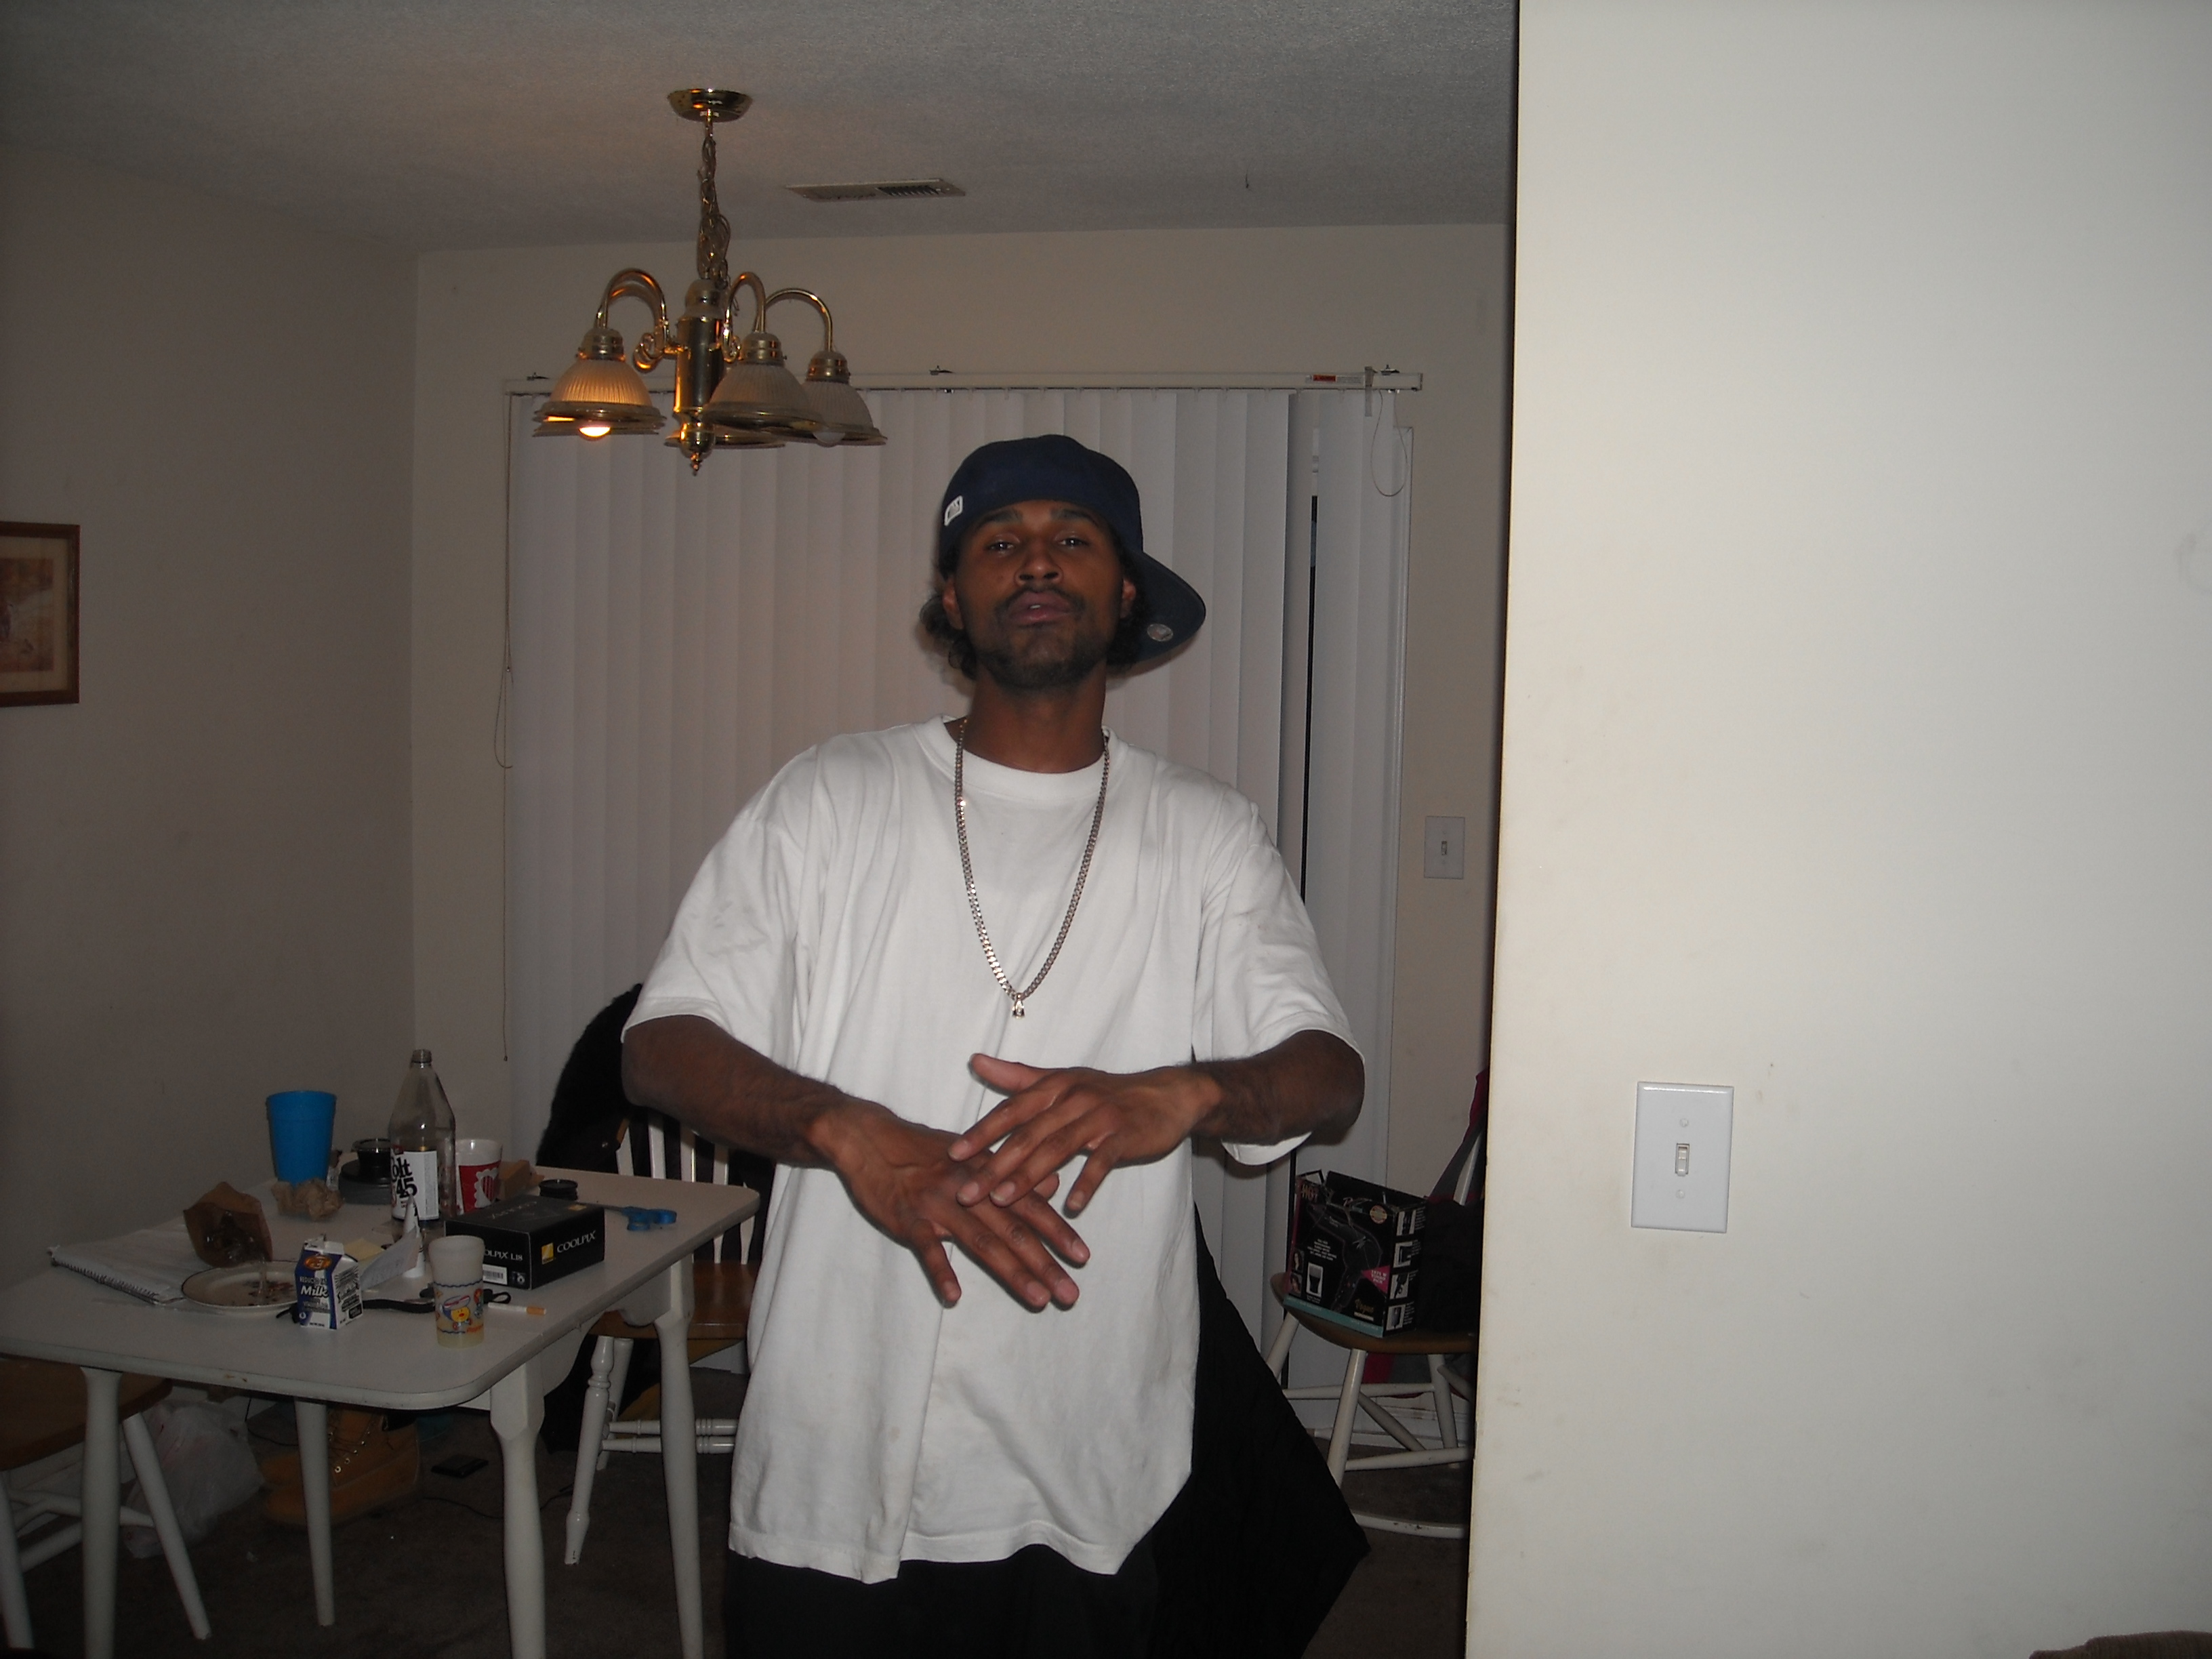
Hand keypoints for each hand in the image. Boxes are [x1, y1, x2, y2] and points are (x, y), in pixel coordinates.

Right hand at [811, 1099, 1088, 1309]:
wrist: (868, 1136)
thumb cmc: (922, 1148)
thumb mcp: (971, 1152)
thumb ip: (1012, 1174)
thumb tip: (1053, 1185)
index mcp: (987, 1172)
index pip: (1030, 1204)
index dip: (1057, 1231)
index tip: (1083, 1256)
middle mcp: (969, 1187)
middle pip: (1014, 1228)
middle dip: (1045, 1263)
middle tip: (1070, 1293)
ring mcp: (938, 1203)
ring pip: (981, 1241)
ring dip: (1012, 1272)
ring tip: (1038, 1299)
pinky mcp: (907, 1217)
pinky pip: (926, 1247)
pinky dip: (940, 1271)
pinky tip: (954, 1296)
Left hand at [950, 1054, 1216, 1216]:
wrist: (1167, 1095)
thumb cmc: (1107, 1093)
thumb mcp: (1062, 1080)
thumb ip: (1017, 1077)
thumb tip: (974, 1060)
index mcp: (1054, 1086)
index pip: (1011, 1110)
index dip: (981, 1132)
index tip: (953, 1155)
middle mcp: (1073, 1098)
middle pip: (1028, 1134)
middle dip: (995, 1165)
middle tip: (967, 1193)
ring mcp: (1100, 1117)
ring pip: (1058, 1147)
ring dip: (1030, 1175)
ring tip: (1004, 1200)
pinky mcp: (1126, 1135)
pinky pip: (1102, 1162)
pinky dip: (1087, 1183)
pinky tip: (1071, 1206)